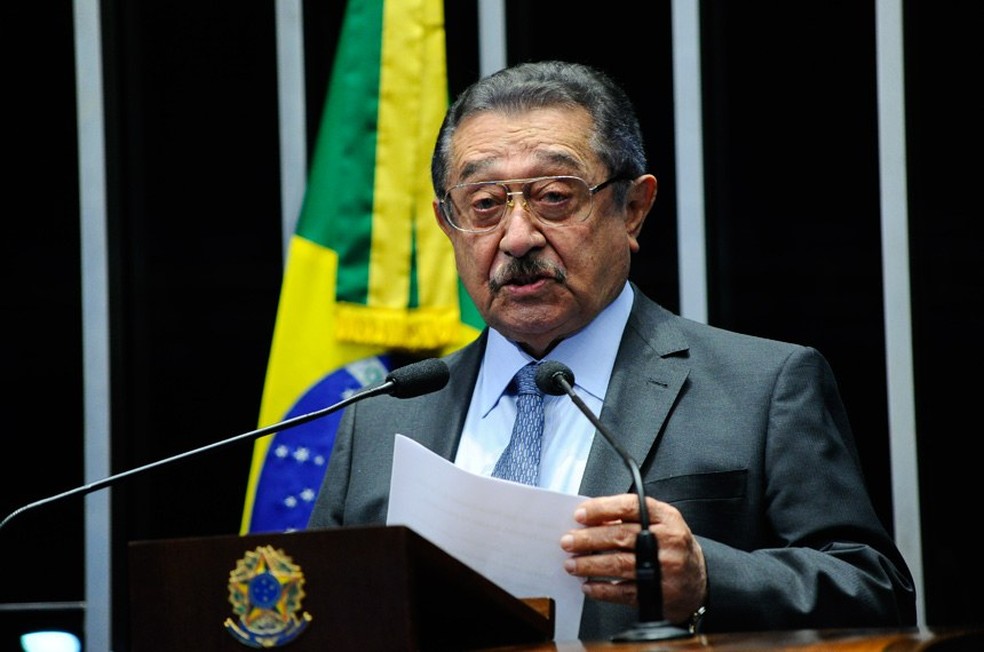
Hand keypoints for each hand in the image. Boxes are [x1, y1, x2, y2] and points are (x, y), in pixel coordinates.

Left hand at [560, 494, 706, 623]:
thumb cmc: (671, 546)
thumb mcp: (659, 523)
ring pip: (619, 564)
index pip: (629, 507)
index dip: (602, 509)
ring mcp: (664, 568)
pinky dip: (602, 589)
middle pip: (621, 536)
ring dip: (590, 565)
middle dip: (589, 539)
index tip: (580, 514)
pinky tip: (588, 586)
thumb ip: (630, 518)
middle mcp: (667, 541)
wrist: (699, 580)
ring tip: (571, 564)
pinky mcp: (658, 593)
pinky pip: (624, 592)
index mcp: (666, 517)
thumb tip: (590, 520)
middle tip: (568, 541)